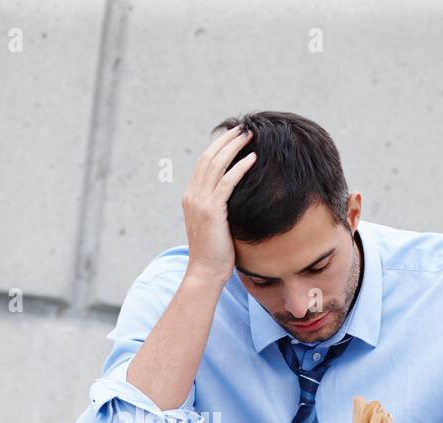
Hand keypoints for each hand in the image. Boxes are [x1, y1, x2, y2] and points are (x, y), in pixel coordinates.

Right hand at [181, 125, 256, 284]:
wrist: (205, 272)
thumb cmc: (214, 253)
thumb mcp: (214, 225)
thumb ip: (218, 208)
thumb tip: (235, 199)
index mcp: (190, 197)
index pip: (203, 163)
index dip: (218, 146)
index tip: (234, 137)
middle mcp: (192, 195)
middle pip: (208, 157)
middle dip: (226, 140)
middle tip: (243, 128)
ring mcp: (200, 202)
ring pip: (216, 164)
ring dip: (233, 147)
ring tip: (249, 136)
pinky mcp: (212, 210)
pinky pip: (227, 182)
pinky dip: (239, 167)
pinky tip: (252, 159)